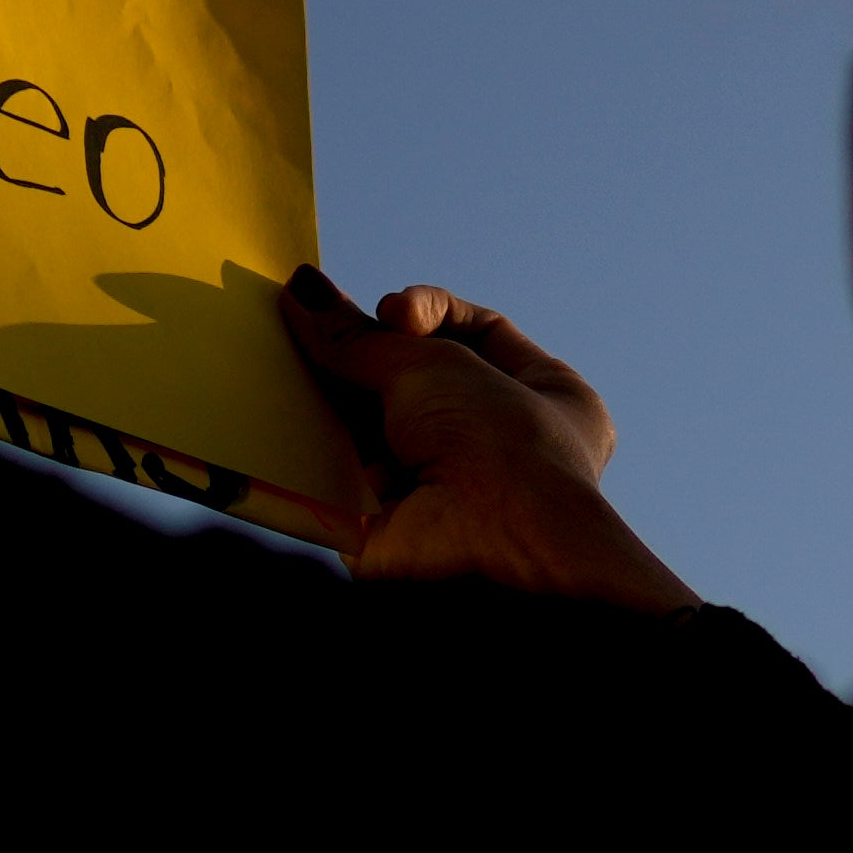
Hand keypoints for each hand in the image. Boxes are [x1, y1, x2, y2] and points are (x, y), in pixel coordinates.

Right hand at [286, 274, 701, 610]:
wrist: (490, 557)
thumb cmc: (499, 452)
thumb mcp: (433, 366)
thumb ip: (362, 337)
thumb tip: (304, 294)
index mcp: (551, 399)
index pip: (481, 332)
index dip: (429, 311)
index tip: (392, 311)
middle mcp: (507, 444)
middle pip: (424, 379)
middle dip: (377, 354)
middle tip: (325, 326)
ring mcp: (456, 489)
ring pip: (386, 425)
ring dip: (347, 396)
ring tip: (308, 361)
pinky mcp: (403, 525)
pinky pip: (355, 471)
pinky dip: (330, 448)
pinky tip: (301, 416)